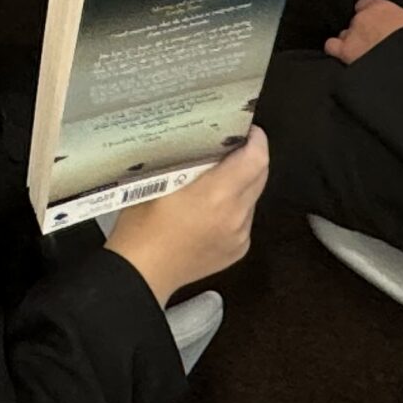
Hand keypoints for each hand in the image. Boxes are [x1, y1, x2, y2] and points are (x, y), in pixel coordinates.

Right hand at [103, 129, 269, 304]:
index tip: (247, 129)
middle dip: (251, 157)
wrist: (141, 273)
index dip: (256, 140)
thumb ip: (185, 160)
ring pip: (253, 197)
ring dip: (242, 183)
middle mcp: (235, 216)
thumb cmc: (142, 227)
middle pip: (261, 175)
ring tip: (217, 178)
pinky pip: (245, 218)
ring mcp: (239, 236)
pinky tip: (211, 209)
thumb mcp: (157, 181)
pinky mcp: (237, 250)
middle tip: (232, 146)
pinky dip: (235, 207)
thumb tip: (200, 141)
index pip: (255, 159)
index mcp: (216, 196)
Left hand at [325, 0, 402, 63]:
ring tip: (360, 56)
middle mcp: (363, 17)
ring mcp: (352, 33)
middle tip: (372, 46)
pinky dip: (336, 53)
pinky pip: (331, 47)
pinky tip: (343, 60)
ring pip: (343, 35)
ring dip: (350, 44)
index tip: (375, 26)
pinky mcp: (345, 51)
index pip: (365, 5)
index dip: (368, 16)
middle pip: (355, 23)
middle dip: (361, 34)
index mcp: (382, 7)